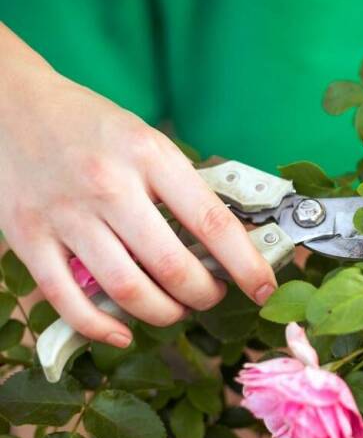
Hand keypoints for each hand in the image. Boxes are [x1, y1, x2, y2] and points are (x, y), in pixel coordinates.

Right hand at [0, 39, 276, 346]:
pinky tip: (124, 333)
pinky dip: (102, 328)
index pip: (212, 222)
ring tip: (176, 308)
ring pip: (128, 290)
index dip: (246, 265)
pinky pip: (69, 301)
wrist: (12, 105)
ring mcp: (66, 215)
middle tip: (211, 295)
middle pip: (172, 267)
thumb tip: (233, 241)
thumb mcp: (148, 141)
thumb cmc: (93, 127)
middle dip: (204, 294)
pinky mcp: (28, 237)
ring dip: (164, 314)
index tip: (264, 288)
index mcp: (150, 157)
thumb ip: (183, 188)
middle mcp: (109, 186)